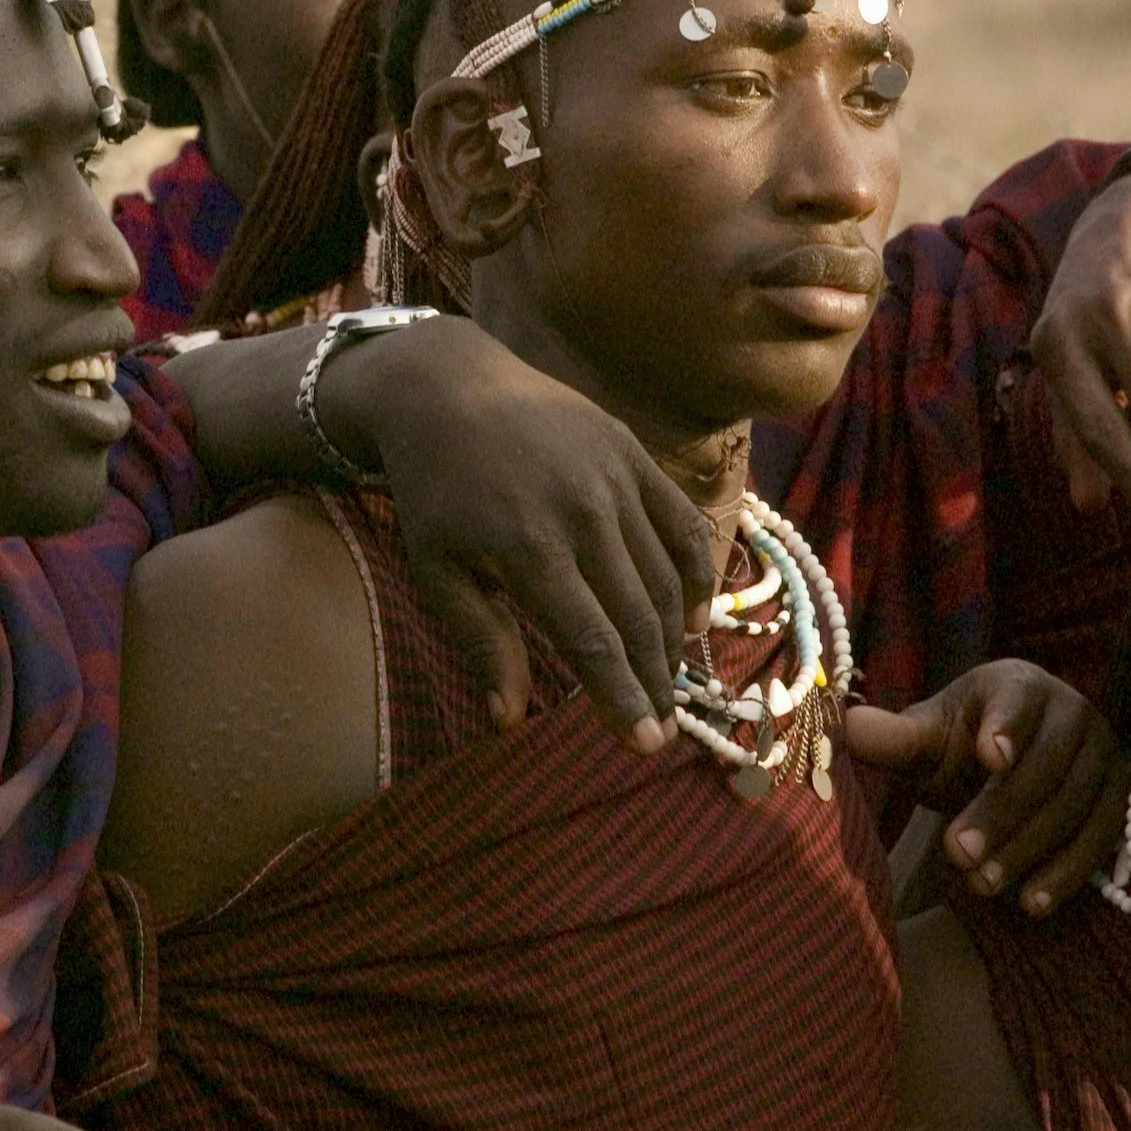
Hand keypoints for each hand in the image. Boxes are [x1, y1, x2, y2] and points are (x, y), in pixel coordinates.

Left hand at [340, 318, 715, 750]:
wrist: (447, 386)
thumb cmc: (434, 490)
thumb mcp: (436, 567)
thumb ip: (480, 639)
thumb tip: (507, 720)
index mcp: (529, 546)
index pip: (593, 641)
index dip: (621, 697)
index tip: (644, 743)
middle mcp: (583, 511)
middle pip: (637, 616)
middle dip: (654, 680)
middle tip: (662, 727)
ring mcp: (614, 477)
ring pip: (664, 576)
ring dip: (674, 637)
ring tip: (670, 680)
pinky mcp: (632, 453)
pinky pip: (681, 523)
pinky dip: (696, 573)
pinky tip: (694, 616)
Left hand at [844, 660, 1126, 916]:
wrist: (1007, 764)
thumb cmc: (960, 744)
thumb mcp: (924, 738)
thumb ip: (891, 737)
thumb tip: (844, 728)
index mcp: (1019, 684)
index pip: (1016, 703)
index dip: (1006, 728)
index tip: (990, 756)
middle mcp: (1072, 712)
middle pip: (1044, 768)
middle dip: (1001, 814)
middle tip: (956, 853)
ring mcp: (1104, 756)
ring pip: (1073, 808)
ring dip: (1028, 851)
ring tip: (981, 885)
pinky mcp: (1121, 800)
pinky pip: (1101, 839)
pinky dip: (1067, 874)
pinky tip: (1031, 904)